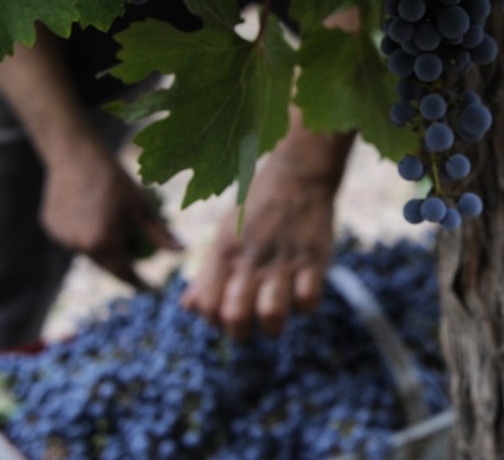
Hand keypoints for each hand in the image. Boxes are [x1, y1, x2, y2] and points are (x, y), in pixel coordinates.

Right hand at [40, 137, 179, 288]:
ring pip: (88, 252)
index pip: (124, 273)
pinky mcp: (50, 227)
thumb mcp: (141, 207)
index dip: (138, 282)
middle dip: (121, 266)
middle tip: (135, 261)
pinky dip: (83, 233)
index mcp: (103, 243)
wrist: (75, 154)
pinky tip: (90, 213)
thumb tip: (181, 253)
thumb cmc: (115, 179)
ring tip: (111, 226)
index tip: (150, 288)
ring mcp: (61, 238)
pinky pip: (72, 238)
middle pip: (105, 266)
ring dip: (102, 248)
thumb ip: (159, 234)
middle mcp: (79, 246)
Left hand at [181, 159, 336, 337]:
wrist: (297, 173)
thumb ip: (208, 274)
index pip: (207, 307)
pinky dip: (305, 306)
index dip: (215, 320)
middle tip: (251, 321)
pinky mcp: (314, 259)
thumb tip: (188, 307)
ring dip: (273, 325)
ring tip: (275, 314)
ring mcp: (283, 260)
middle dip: (241, 331)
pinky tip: (302, 293)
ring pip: (271, 314)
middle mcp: (250, 259)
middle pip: (235, 317)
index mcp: (225, 253)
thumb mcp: (226, 234)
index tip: (228, 311)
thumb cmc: (257, 208)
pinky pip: (309, 300)